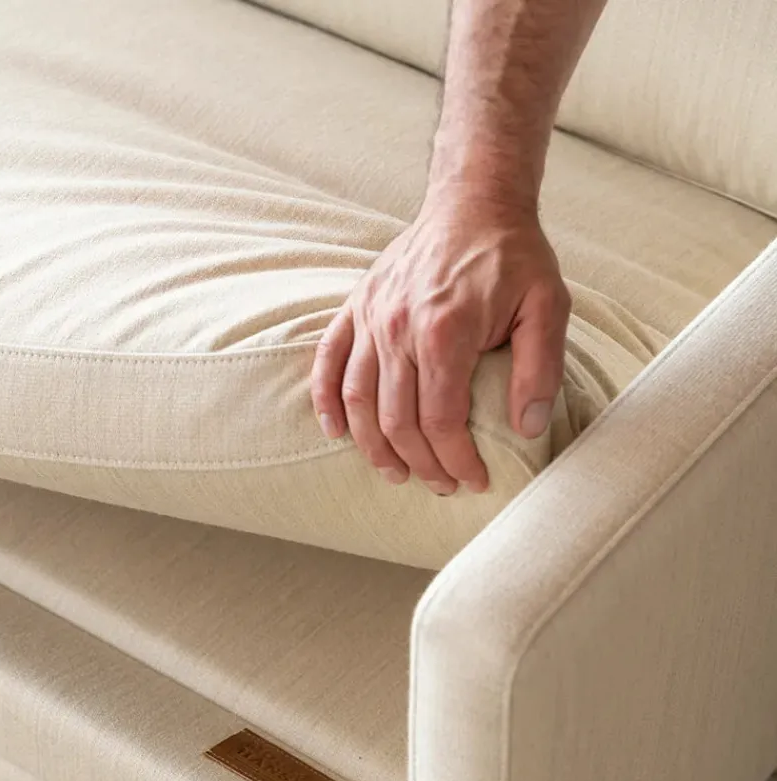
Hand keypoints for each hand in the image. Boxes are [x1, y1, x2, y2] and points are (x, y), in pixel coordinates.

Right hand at [311, 197, 570, 494]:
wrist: (474, 200)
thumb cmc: (514, 256)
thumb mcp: (549, 306)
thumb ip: (540, 369)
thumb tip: (529, 429)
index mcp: (447, 331)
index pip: (442, 420)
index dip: (457, 460)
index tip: (475, 480)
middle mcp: (400, 327)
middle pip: (398, 420)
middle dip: (421, 464)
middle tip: (443, 485)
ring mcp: (372, 317)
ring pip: (359, 401)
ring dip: (373, 447)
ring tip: (397, 474)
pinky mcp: (357, 307)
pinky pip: (328, 361)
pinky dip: (326, 401)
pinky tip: (336, 432)